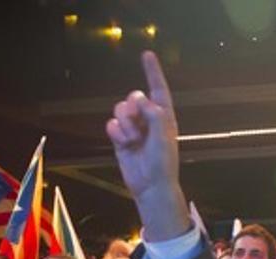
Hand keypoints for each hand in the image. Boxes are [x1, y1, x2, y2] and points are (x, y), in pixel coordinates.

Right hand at [105, 51, 188, 241]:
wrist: (150, 186)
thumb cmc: (163, 163)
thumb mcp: (163, 136)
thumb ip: (154, 114)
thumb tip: (141, 99)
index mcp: (164, 116)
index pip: (158, 89)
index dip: (152, 72)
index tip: (147, 54)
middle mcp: (148, 119)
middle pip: (133, 97)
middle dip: (132, 108)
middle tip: (138, 126)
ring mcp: (134, 128)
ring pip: (120, 110)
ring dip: (125, 123)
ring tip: (133, 139)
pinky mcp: (121, 139)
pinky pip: (111, 125)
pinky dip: (116, 133)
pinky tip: (124, 144)